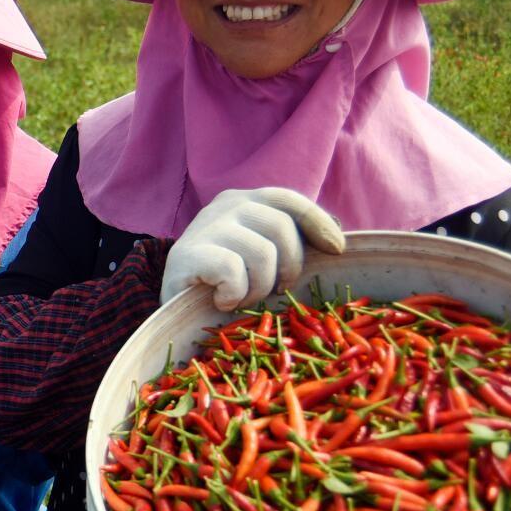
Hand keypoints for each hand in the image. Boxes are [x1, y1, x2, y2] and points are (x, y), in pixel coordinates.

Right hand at [162, 188, 344, 309]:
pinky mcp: (186, 254)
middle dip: (287, 268)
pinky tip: (221, 300)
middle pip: (281, 228)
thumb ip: (286, 242)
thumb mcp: (258, 254)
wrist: (172, 310)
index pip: (289, 200)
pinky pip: (233, 272)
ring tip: (242, 298)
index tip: (337, 250)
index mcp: (245, 201)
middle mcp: (225, 205)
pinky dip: (235, 294)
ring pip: (261, 254)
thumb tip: (337, 241)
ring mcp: (204, 227)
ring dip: (259, 288)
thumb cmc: (224, 285)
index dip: (318, 223)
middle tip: (273, 291)